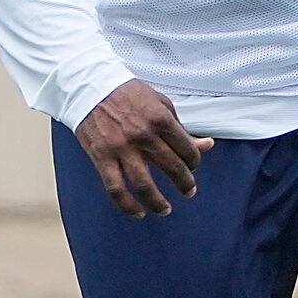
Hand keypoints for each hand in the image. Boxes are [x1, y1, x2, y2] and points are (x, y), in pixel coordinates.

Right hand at [75, 80, 213, 217]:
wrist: (90, 85)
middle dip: (185, 184)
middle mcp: (143, 135)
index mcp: (161, 119)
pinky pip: (116, 189)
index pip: (187, 150)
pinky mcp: (102, 157)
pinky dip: (128, 205)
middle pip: (172, 168)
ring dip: (158, 202)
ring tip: (165, 209)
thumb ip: (182, 127)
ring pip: (144, 185)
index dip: (194, 162)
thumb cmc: (127, 93)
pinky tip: (138, 212)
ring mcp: (122, 148)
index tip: (192, 166)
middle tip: (188, 191)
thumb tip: (207, 145)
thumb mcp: (161, 103)